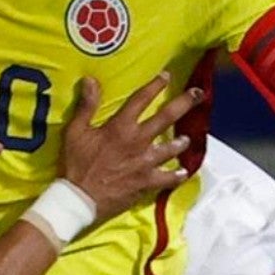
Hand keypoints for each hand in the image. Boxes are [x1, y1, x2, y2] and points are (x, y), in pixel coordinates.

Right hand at [60, 73, 200, 218]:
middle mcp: (138, 141)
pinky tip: (183, 173)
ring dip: (181, 142)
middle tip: (199, 94)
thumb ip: (86, 105)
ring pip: (171, 148)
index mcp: (121, 126)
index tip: (166, 76)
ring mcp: (146, 162)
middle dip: (184, 103)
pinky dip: (177, 175)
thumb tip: (91, 80)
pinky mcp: (148, 182)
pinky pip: (168, 178)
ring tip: (186, 139)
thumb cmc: (76, 164)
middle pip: (166, 117)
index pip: (141, 99)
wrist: (80, 198)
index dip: (155, 86)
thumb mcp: (75, 131)